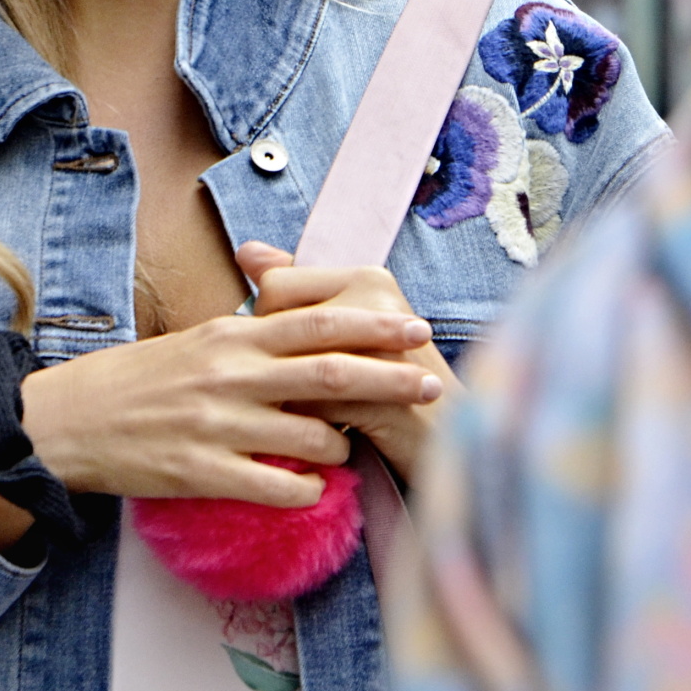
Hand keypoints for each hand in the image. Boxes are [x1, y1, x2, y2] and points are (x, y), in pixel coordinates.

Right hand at [19, 304, 439, 508]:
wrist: (68, 421)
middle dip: (390, 378)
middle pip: (331, 373)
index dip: (373, 325)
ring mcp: (219, 424)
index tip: (417, 329)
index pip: (317, 323)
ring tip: (345, 450)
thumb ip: (251, 337)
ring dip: (342, 448)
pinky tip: (311, 491)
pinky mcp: (203, 471)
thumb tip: (306, 331)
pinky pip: (277, 487)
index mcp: (231, 336)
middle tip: (433, 384)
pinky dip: (306, 491)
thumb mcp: (196, 342)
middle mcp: (231, 374)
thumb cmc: (137, 382)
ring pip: (312, 437)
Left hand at [235, 243, 459, 484]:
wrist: (445, 440)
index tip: (295, 354)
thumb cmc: (388, 383)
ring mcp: (380, 344)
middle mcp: (375, 298)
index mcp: (367, 277)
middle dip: (274, 360)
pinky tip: (323, 432)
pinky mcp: (379, 393)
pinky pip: (308, 403)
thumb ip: (297, 287)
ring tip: (307, 409)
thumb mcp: (347, 327)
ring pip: (289, 363)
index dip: (270, 326)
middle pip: (276, 321)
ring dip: (287, 393)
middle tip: (301, 385)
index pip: (276, 285)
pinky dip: (304, 422)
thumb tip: (245, 251)